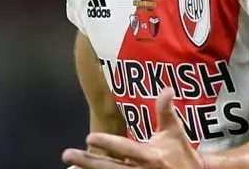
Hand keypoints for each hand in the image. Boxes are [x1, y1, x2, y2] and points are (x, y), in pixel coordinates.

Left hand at [61, 88, 204, 168]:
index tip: (89, 137)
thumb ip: (166, 111)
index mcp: (151, 156)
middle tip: (67, 154)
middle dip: (88, 161)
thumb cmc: (181, 153)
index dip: (109, 143)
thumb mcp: (175, 132)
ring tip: (70, 167)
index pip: (126, 149)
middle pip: (110, 168)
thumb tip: (167, 88)